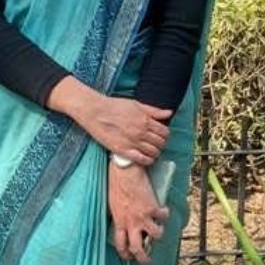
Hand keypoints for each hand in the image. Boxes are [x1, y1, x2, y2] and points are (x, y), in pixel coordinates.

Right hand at [47, 77, 170, 164]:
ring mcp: (132, 142)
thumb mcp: (136, 104)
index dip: (165, 135)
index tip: (161, 136)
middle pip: (161, 143)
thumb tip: (169, 113)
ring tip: (151, 151)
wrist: (95, 111)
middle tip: (156, 144)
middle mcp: (141, 132)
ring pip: (154, 152)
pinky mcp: (123, 150)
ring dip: (155, 153)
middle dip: (161, 144)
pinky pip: (142, 160)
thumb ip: (154, 110)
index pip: (165, 132)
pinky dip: (147, 161)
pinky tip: (146, 158)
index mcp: (145, 120)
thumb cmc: (114, 106)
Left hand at [108, 161, 169, 264]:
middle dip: (143, 258)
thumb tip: (125, 222)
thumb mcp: (114, 204)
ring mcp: (142, 216)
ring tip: (158, 229)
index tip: (130, 256)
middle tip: (147, 261)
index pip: (120, 244)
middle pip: (137, 248)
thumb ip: (120, 215)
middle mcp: (130, 222)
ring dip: (159, 234)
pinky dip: (165, 214)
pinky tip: (163, 210)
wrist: (125, 171)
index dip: (125, 254)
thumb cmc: (117, 184)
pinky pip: (163, 216)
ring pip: (156, 235)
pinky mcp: (152, 207)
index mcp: (119, 221)